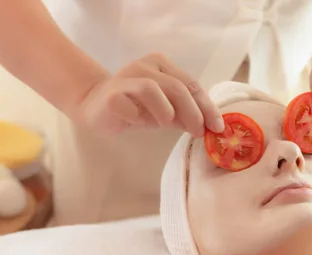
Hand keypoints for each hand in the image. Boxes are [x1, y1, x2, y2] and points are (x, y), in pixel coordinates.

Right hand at [78, 53, 223, 136]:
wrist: (94, 105)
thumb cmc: (134, 108)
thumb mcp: (165, 112)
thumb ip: (185, 116)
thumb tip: (209, 127)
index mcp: (162, 65)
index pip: (191, 84)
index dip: (206, 106)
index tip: (217, 127)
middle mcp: (145, 66)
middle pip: (177, 87)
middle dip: (193, 112)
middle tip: (198, 132)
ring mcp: (127, 77)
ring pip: (153, 90)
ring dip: (165, 111)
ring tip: (165, 124)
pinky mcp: (112, 94)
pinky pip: (129, 105)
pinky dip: (138, 117)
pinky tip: (136, 122)